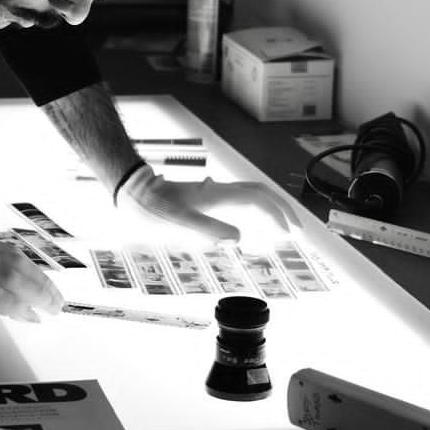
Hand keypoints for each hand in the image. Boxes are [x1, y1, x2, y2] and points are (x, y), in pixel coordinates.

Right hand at [0, 233, 63, 325]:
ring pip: (16, 280)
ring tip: (51, 308)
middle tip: (57, 299)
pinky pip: (2, 301)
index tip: (45, 283)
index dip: (32, 269)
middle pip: (19, 265)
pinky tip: (30, 317)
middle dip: (41, 282)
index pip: (11, 254)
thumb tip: (1, 288)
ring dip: (37, 295)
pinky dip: (19, 309)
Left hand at [117, 165, 302, 244]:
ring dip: (270, 210)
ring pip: (251, 195)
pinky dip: (253, 211)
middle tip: (297, 231)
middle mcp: (219, 191)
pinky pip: (238, 200)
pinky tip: (248, 227)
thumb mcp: (177, 222)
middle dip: (281, 210)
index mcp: (217, 196)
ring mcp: (212, 193)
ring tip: (281, 229)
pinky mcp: (204, 197)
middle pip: (260, 193)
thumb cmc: (151, 208)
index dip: (277, 216)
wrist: (132, 190)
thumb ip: (208, 229)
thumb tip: (239, 239)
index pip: (258, 200)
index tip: (290, 234)